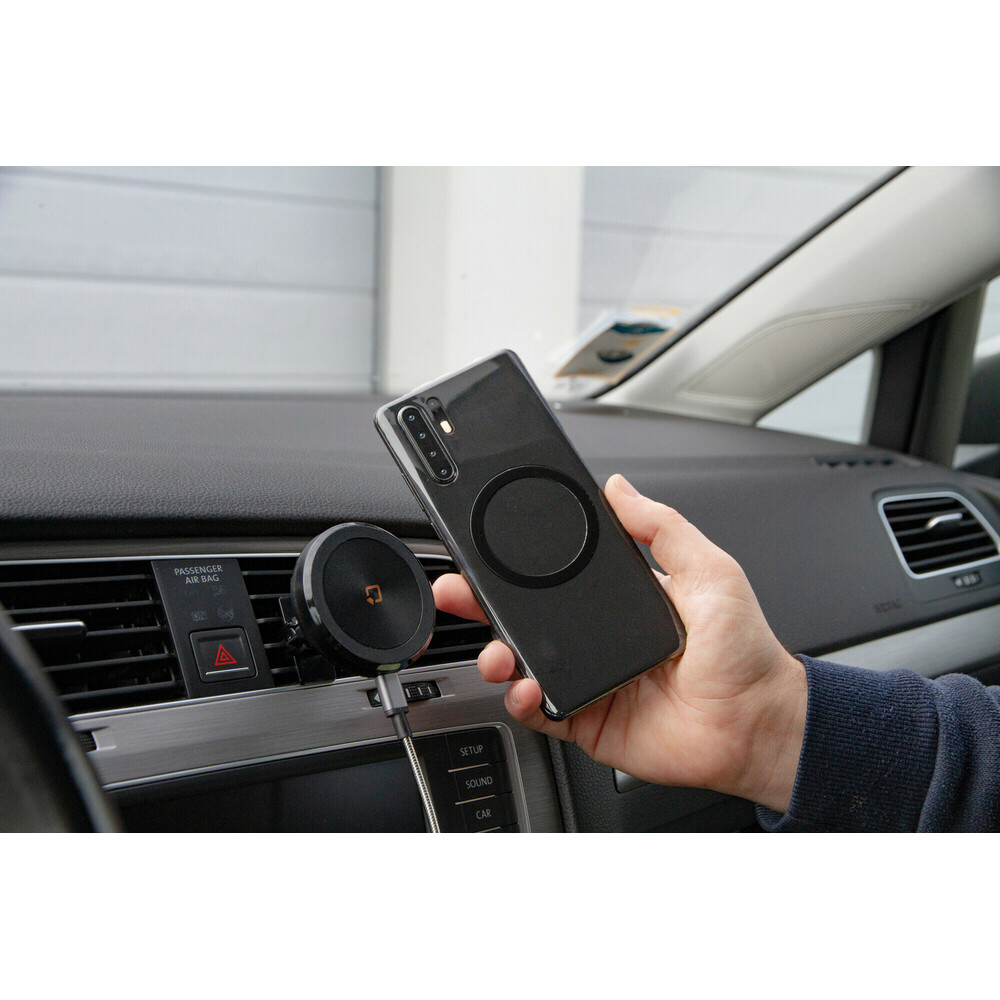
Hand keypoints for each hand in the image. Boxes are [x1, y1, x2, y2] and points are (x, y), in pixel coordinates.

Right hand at [432, 474, 806, 812]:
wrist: (756, 720)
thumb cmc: (742, 648)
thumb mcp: (708, 568)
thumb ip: (661, 527)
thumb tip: (620, 487)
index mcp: (616, 601)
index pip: (555, 578)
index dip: (517, 567)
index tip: (488, 551)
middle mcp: (595, 638)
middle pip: (524, 618)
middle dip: (482, 604)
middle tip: (459, 591)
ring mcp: (588, 679)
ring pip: (521, 664)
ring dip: (496, 654)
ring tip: (497, 652)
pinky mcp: (587, 719)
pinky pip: (540, 711)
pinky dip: (523, 701)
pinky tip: (527, 688)